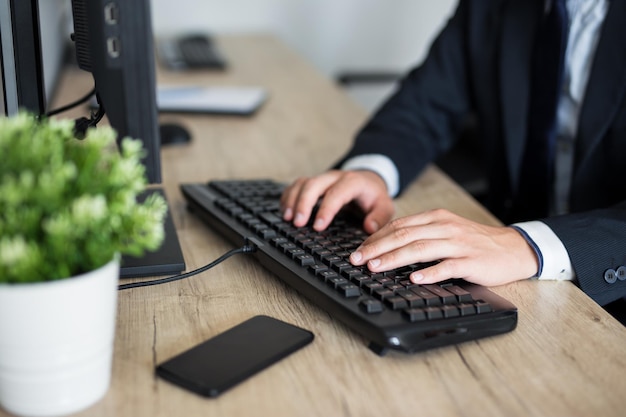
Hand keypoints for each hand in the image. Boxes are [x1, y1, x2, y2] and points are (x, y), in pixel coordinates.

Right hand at [280, 170, 394, 232]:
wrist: (369, 181)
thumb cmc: (374, 197)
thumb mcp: (385, 207)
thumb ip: (379, 218)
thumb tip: (368, 228)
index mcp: (353, 182)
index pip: (337, 193)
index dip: (326, 209)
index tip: (318, 227)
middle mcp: (335, 177)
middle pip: (314, 184)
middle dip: (303, 203)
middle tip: (298, 223)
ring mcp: (323, 179)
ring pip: (303, 183)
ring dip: (293, 200)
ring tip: (288, 218)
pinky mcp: (314, 183)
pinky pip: (297, 185)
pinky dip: (288, 197)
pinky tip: (285, 211)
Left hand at [349, 208, 538, 286]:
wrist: (513, 249)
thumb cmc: (475, 242)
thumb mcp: (447, 231)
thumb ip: (421, 234)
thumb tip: (388, 245)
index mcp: (437, 218)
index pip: (399, 224)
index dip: (376, 237)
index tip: (359, 249)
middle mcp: (445, 227)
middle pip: (404, 235)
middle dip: (377, 247)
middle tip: (357, 259)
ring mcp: (458, 244)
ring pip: (420, 248)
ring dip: (394, 258)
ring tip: (376, 267)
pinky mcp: (471, 261)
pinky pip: (447, 266)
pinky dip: (429, 272)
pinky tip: (414, 278)